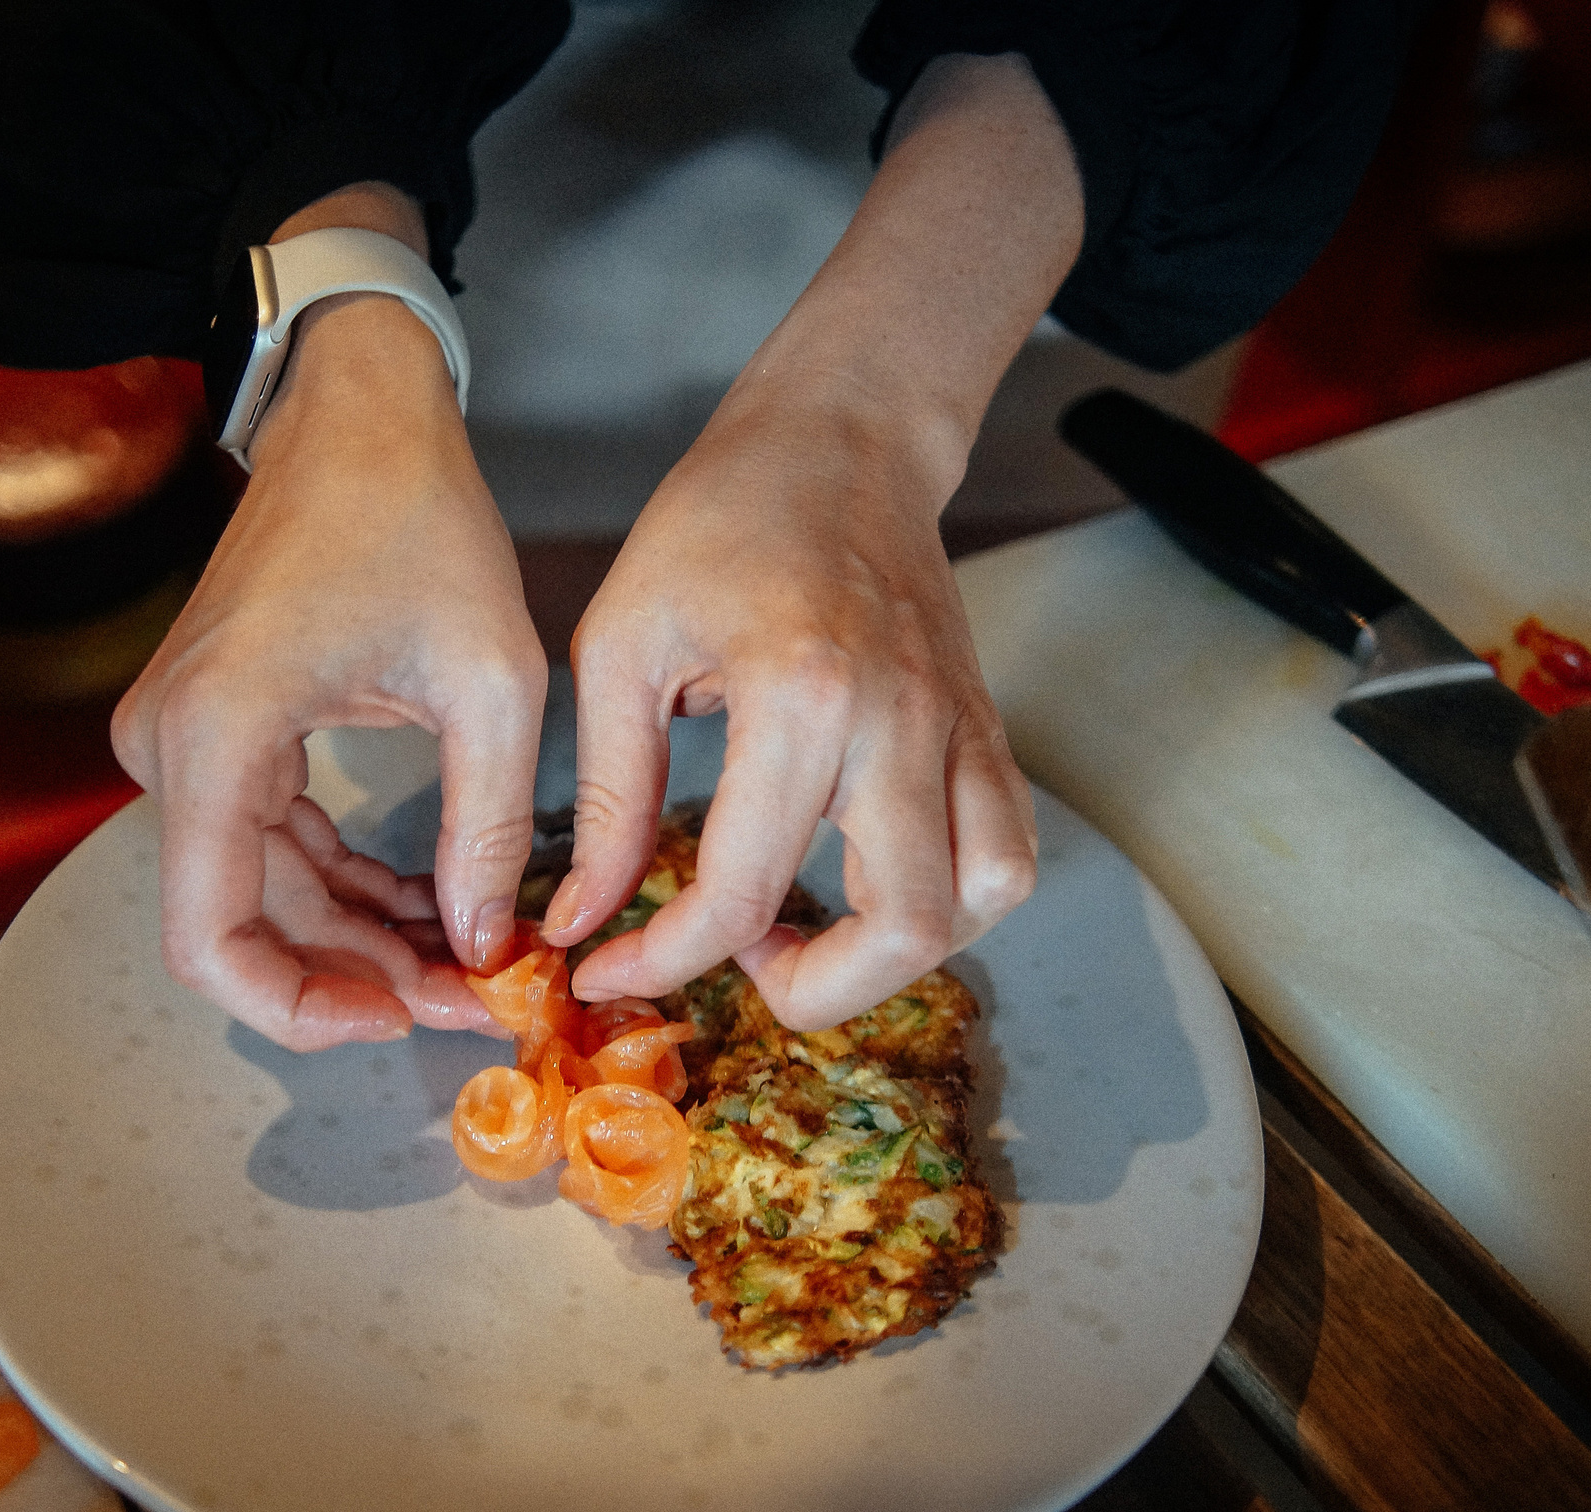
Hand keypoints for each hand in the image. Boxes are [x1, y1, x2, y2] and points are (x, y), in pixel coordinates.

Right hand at [109, 188, 545, 1051]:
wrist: (357, 413)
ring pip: (261, 898)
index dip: (300, 1009)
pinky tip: (437, 910)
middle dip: (362, 980)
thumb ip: (487, 828)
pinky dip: (350, 890)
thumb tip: (488, 950)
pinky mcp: (215, 736)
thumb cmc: (418, 516)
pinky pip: (270, 848)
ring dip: (363, 942)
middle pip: (243, 928)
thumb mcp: (490, 681)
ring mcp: (182, 744)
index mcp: (216, 737)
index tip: (403, 1020)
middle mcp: (169, 749)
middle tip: (479, 1000)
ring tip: (476, 966)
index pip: (210, 940)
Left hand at [542, 53, 1083, 1028]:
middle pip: (902, 933)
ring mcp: (961, 730)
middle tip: (739, 964)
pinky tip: (873, 884)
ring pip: (976, 907)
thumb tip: (581, 921)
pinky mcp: (988, 732)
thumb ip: (607, 797)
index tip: (613, 968)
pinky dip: (954, 904)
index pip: (745, 890)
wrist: (839, 439)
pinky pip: (1008, 856)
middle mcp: (901, 723)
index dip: (667, 959)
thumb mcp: (621, 646)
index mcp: (801, 696)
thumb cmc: (718, 523)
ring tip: (810, 928)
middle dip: (810, 992)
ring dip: (894, 956)